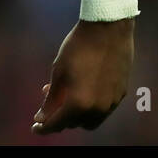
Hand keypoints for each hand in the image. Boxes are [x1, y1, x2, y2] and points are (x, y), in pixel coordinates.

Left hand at [32, 17, 134, 134]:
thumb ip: (51, 97)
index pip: (58, 123)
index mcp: (79, 103)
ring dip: (77, 114)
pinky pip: (103, 109)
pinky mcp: (121, 94)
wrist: (108, 29)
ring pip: (91, 120)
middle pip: (75, 124)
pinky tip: (83, 90)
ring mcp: (112, 102)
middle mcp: (98, 108)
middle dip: (61, 118)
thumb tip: (41, 115)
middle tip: (49, 105)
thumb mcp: (58, 71)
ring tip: (65, 97)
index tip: (35, 127)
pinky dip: (91, 106)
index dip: (44, 127)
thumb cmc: (78, 47)